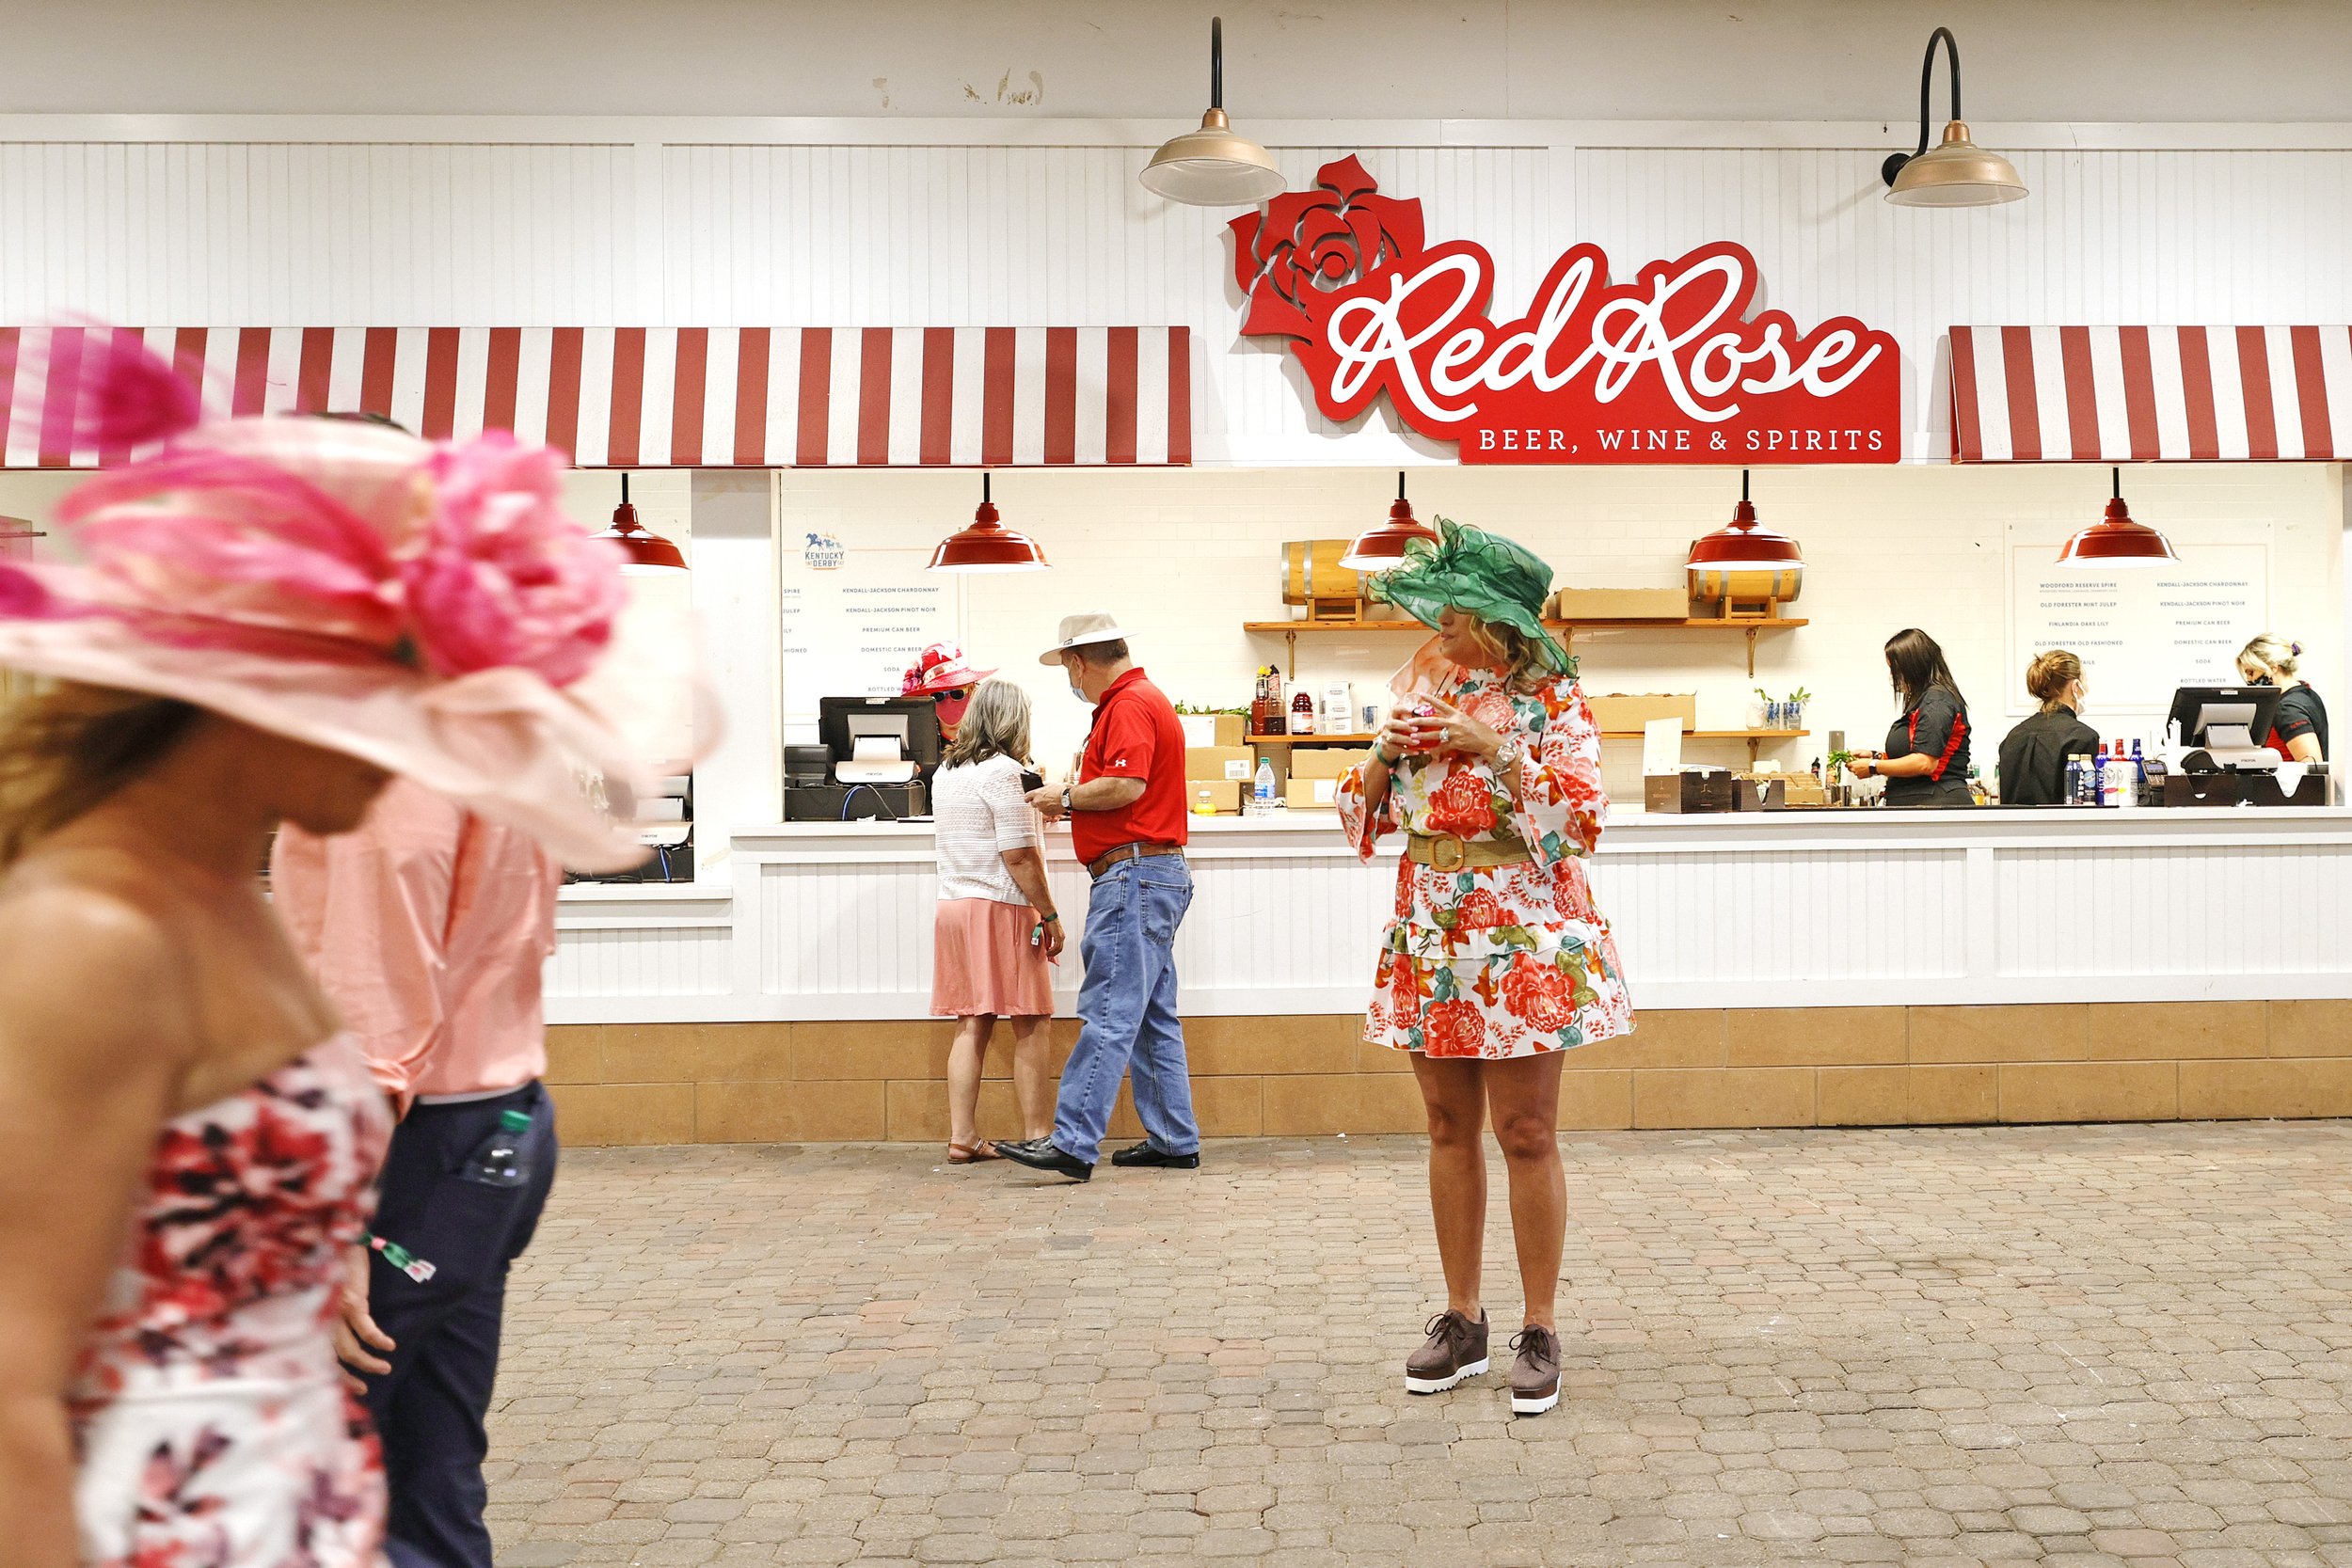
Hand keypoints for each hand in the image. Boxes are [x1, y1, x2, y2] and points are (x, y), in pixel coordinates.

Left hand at [332, 1244, 394, 1394]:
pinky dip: (377, 1340)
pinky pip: (366, 1329)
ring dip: (368, 1363)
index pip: (318, 1358)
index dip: (332, 1376)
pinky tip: (389, 1346)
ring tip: (385, 1368)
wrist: (341, 1239)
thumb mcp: (328, 1295)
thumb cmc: (335, 1266)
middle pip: (332, 1360)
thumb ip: (331, 1314)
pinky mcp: (351, 1302)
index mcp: (314, 1322)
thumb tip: (344, 1333)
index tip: (348, 1386)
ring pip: (349, 1350)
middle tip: (363, 1388)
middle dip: (349, 1378)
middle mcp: (320, 1321)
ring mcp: (335, 1313)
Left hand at [1025, 786, 1066, 821]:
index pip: (1026, 797)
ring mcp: (1042, 809)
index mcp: (1036, 794)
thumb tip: (1041, 785)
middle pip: (1032, 803)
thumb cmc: (1060, 791)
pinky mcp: (1048, 813)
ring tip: (1050, 801)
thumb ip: (1043, 785)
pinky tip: (1053, 805)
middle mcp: (1038, 802)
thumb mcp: (1050, 783)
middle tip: (1042, 798)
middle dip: (1036, 801)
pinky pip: (1045, 812)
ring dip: (1043, 805)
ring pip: (1039, 808)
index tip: (1028, 798)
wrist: (1067, 798)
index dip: (1027, 798)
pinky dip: (1048, 809)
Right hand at [1037, 917, 1065, 958]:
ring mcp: (1061, 937)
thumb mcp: (1048, 934)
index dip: (1055, 952)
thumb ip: (1049, 941)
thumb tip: (1048, 946)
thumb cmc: (1049, 923)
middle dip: (1054, 954)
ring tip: (1047, 954)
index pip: (1059, 947)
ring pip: (1058, 949)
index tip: (1050, 954)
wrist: (1050, 918)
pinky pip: (1056, 946)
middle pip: (1060, 949)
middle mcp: (1062, 937)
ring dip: (1052, 952)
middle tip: (1048, 956)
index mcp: (1061, 936)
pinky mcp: (1059, 937)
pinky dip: (1052, 950)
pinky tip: (1048, 950)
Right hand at [1375, 711, 1421, 762]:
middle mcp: (1388, 724)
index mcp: (1393, 715)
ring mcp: (1386, 735)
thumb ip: (1415, 716)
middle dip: (1405, 726)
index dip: (1404, 709)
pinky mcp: (1387, 745)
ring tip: (1417, 742)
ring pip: (1394, 737)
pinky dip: (1407, 750)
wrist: (1391, 742)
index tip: (1413, 710)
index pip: (1396, 709)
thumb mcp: (1406, 720)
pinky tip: (1417, 752)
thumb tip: (1430, 711)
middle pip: (1393, 723)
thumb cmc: (1403, 727)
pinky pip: (1397, 748)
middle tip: (1416, 729)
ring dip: (1406, 740)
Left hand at [1419, 696, 1503, 762]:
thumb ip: (1457, 719)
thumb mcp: (1469, 720)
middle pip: (1434, 720)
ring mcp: (1455, 733)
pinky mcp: (1456, 744)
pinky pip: (1442, 747)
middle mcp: (1455, 722)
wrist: (1489, 741)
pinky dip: (1434, 750)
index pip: (1442, 704)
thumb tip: (1449, 717)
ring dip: (1423, 735)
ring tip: (1412, 736)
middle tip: (1409, 720)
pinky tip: (1426, 751)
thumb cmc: (1481, 730)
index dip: (1430, 699)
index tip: (1420, 695)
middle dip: (1420, 720)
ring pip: (1435, 734)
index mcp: (1457, 714)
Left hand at [1845, 754, 1873, 779]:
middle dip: (1852, 768)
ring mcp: (1856, 773)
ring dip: (1857, 771)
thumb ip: (1855, 761)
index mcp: (1853, 764)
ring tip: (1862, 769)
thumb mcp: (1861, 759)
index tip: (1849, 764)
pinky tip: (1863, 772)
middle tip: (1857, 767)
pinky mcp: (1859, 777)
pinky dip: (1860, 775)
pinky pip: (1858, 776)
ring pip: (1854, 773)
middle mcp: (1853, 769)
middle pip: (1850, 769)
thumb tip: (1853, 761)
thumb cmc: (1869, 762)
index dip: (1848, 764)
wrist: (1873, 767)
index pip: (1846, 765)